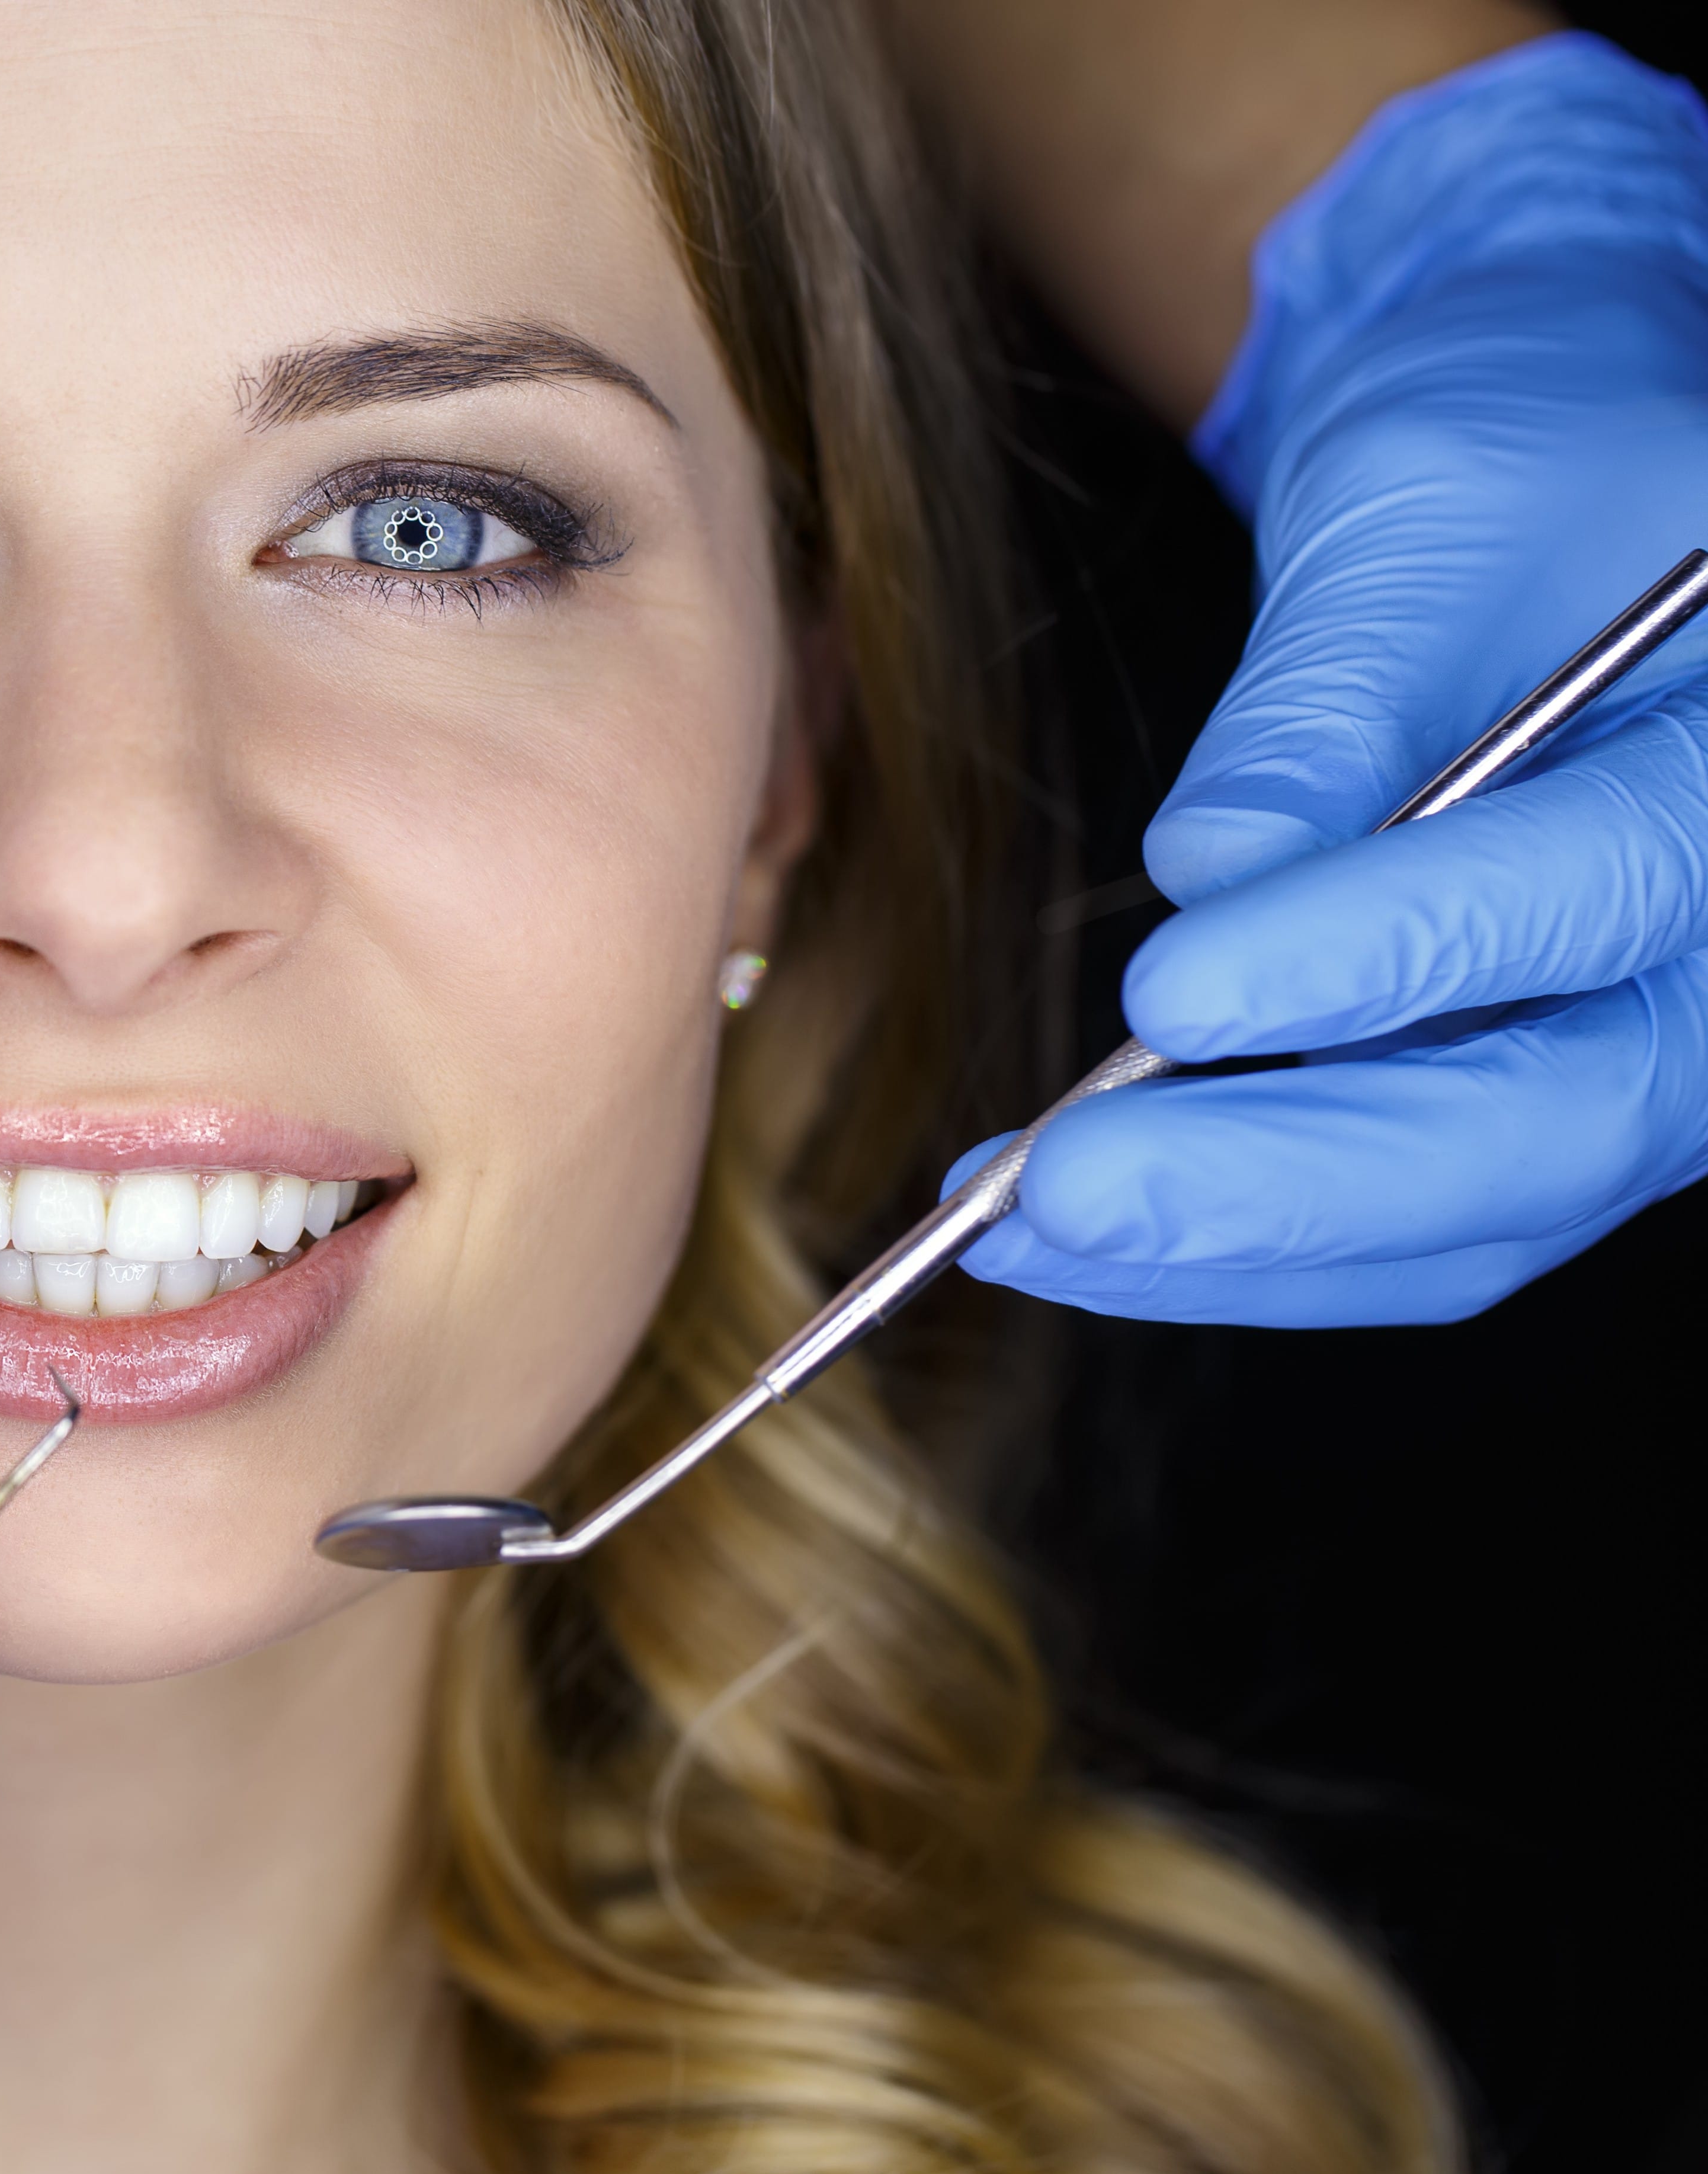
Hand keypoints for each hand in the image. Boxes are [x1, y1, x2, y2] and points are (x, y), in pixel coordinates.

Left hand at [960, 35, 1707, 1325]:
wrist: (1554, 480)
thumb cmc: (1517, 447)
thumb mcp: (1426, 505)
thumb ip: (1332, 700)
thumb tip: (1211, 875)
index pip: (1598, 892)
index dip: (1382, 960)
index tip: (1169, 993)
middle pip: (1548, 1122)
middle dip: (1288, 1179)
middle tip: (1061, 1194)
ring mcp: (1664, 1044)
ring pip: (1477, 1215)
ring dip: (1236, 1245)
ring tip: (1012, 1227)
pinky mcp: (1557, 1099)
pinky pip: (1427, 1222)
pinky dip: (1250, 1244)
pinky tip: (1068, 1230)